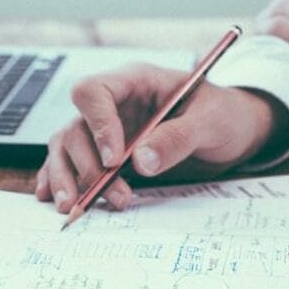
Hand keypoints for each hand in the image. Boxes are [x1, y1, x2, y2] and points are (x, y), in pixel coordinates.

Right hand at [35, 64, 288, 211]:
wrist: (235, 131)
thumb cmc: (225, 115)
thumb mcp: (211, 122)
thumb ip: (177, 138)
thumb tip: (141, 162)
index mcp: (135, 82)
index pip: (94, 92)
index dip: (98, 125)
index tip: (114, 160)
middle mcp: (113, 104)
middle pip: (75, 127)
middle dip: (87, 165)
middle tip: (113, 195)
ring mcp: (106, 129)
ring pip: (66, 147)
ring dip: (67, 177)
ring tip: (75, 207)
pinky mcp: (105, 153)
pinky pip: (71, 162)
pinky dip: (58, 179)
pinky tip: (52, 198)